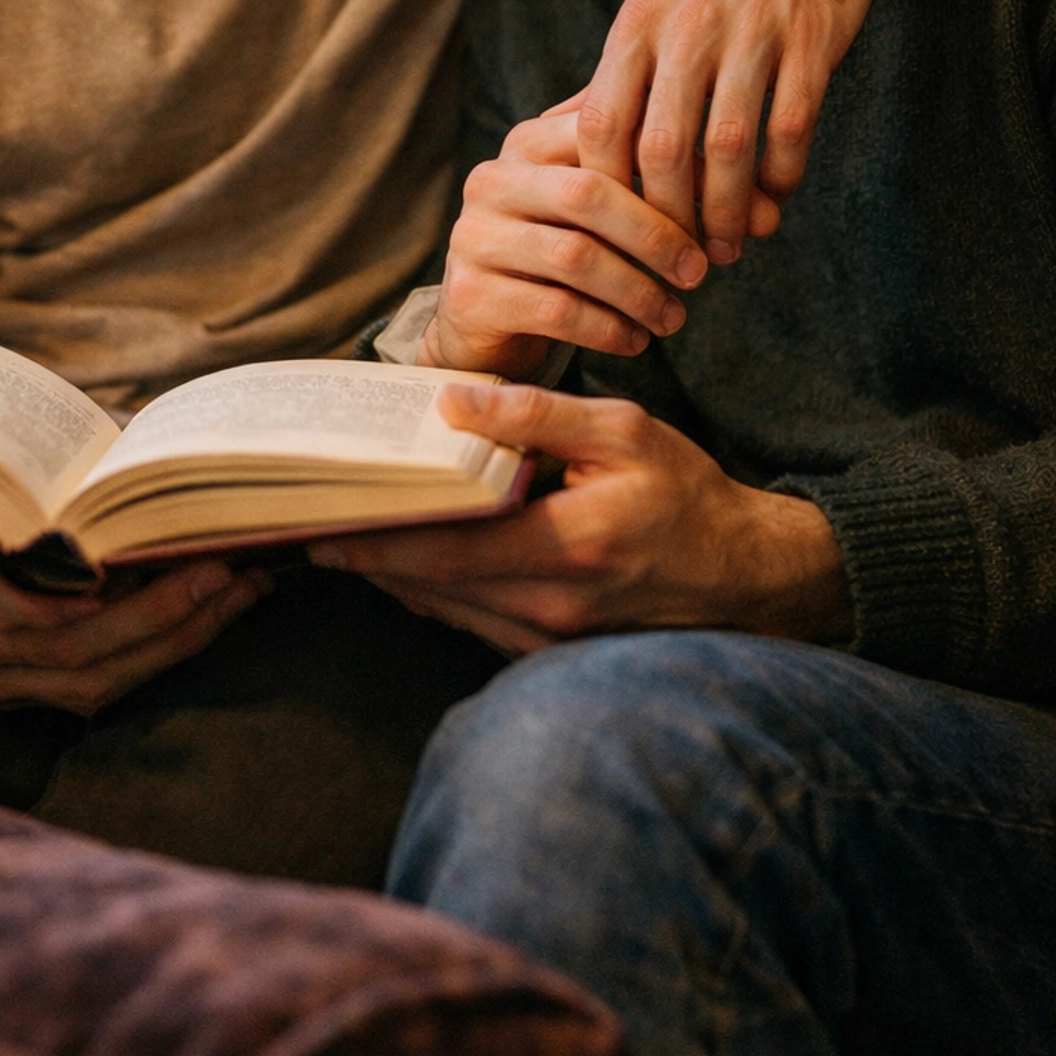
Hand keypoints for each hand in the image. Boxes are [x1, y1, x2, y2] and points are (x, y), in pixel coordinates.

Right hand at [0, 495, 265, 714]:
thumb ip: (42, 481)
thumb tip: (136, 454)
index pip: (27, 611)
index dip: (98, 602)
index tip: (155, 567)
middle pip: (80, 654)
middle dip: (165, 616)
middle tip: (228, 571)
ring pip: (97, 682)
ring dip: (176, 640)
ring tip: (239, 592)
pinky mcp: (17, 693)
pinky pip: (95, 689)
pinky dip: (153, 654)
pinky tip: (205, 616)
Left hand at [309, 383, 852, 654]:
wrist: (747, 578)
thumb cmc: (685, 496)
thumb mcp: (624, 432)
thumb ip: (537, 416)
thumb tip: (452, 401)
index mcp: (568, 546)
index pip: (443, 549)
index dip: (372, 540)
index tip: (315, 524)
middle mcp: (551, 606)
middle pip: (429, 585)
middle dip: (365, 554)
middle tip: (308, 519)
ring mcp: (549, 642)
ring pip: (443, 609)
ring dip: (392, 574)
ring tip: (341, 533)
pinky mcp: (549, 654)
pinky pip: (470, 622)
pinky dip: (433, 590)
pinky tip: (404, 556)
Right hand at [419, 108, 709, 378]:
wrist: (487, 324)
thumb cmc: (566, 255)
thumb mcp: (611, 212)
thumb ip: (675, 192)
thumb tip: (771, 208)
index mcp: (528, 142)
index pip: (606, 136)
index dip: (670, 173)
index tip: (719, 213)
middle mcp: (492, 181)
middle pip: (587, 194)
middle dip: (657, 236)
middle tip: (700, 272)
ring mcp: (473, 237)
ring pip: (574, 257)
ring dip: (639, 292)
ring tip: (675, 318)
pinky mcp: (470, 294)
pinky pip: (555, 310)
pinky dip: (608, 329)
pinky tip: (636, 340)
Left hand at [570, 0, 883, 263]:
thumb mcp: (656, 0)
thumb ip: (622, 71)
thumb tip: (569, 141)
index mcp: (638, 23)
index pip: (603, 130)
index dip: (609, 195)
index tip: (620, 234)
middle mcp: (686, 28)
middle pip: (662, 151)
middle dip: (669, 221)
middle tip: (679, 263)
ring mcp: (751, 32)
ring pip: (727, 149)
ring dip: (727, 212)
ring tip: (728, 246)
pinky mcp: (811, 36)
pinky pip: (791, 127)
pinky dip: (781, 177)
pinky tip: (776, 197)